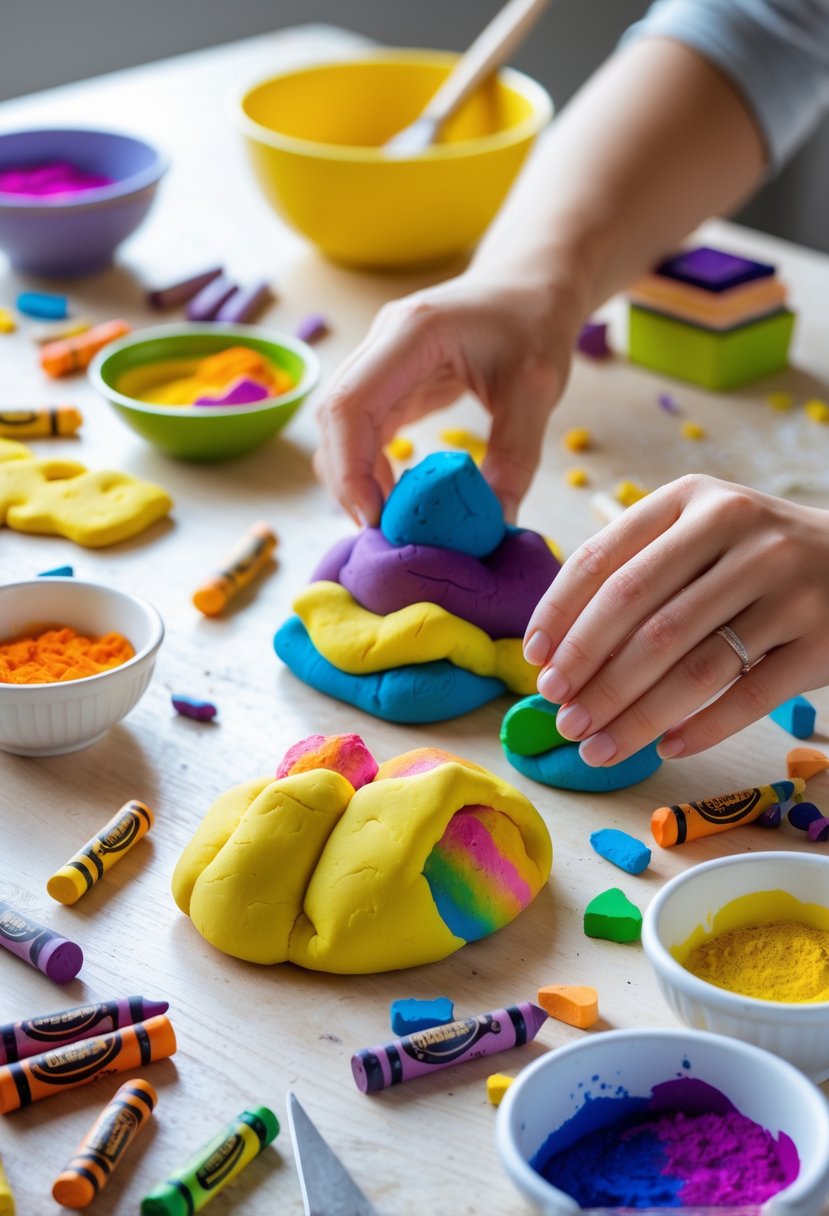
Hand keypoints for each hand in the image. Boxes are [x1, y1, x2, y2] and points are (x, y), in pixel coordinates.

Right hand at [313, 268, 583, 525]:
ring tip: (393, 522)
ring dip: (355, 477)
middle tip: (384, 532)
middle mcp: (382, 341)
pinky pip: (360, 430)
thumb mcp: (537, 391)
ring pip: (339, 427)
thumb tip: (495, 527)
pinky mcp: (386, 380)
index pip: (350, 403)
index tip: (375, 519)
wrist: (530, 283)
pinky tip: (397, 499)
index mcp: (412, 331)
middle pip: (334, 418)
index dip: (350, 467)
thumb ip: (514, 458)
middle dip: (348, 481)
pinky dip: (369, 468)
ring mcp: (378, 359)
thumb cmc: (535, 324)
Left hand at [523, 474, 828, 762]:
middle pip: (642, 615)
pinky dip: (701, 727)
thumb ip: (634, 569)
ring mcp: (786, 583)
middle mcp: (739, 530)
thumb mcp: (696, 533)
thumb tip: (554, 650)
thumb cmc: (752, 556)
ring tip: (595, 747)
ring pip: (691, 663)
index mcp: (691, 498)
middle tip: (560, 716)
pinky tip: (665, 747)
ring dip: (633, 714)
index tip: (534, 660)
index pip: (604, 558)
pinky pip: (748, 694)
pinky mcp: (823, 637)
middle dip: (590, 673)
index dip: (560, 615)